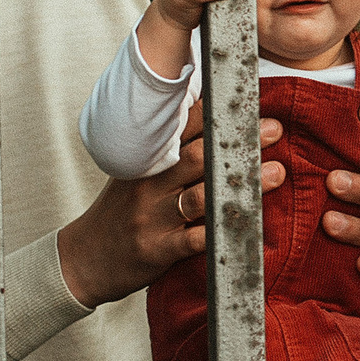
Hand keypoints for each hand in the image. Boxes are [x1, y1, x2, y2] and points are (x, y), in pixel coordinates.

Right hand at [56, 109, 286, 307]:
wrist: (83, 258)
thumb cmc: (119, 213)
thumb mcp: (135, 174)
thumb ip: (167, 150)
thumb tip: (203, 113)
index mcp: (146, 160)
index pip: (182, 127)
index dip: (217, 113)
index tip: (249, 102)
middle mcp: (148, 184)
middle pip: (197, 156)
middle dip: (238, 142)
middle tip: (274, 130)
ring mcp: (152, 217)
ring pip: (201, 196)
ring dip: (243, 185)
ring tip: (276, 173)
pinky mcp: (157, 249)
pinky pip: (195, 240)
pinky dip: (222, 232)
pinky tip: (250, 225)